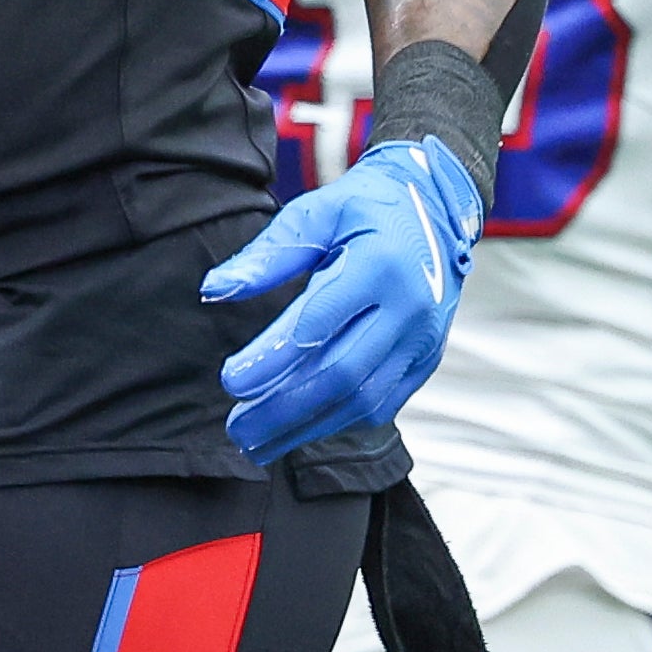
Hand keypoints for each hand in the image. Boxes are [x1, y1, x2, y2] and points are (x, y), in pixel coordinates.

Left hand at [205, 135, 483, 461]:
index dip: (273, 357)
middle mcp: (408, 308)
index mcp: (378, 265)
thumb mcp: (315, 213)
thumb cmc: (364, 208)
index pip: (319, 323)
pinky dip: (340, 420)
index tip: (230, 381)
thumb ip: (266, 255)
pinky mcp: (428, 357)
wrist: (439, 208)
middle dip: (284, 408)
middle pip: (341, 374)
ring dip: (308, 427)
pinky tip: (301, 428)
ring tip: (258, 443)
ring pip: (364, 399)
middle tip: (236, 427)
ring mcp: (423, 338)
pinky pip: (385, 402)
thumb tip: (213, 290)